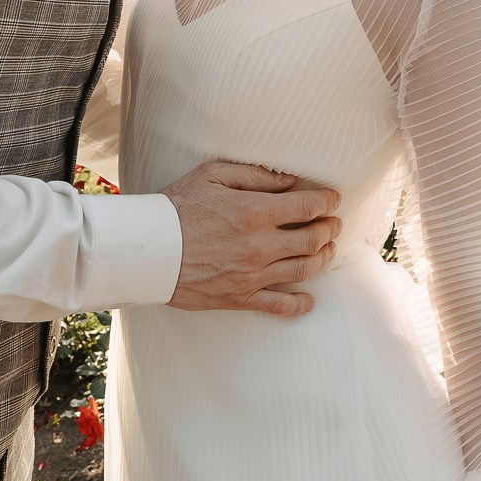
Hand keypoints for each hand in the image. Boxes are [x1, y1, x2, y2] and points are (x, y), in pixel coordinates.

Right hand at [161, 161, 340, 317]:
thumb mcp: (213, 175)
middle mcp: (260, 245)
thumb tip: (289, 181)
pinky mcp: (239, 297)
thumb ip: (255, 176)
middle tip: (333, 223)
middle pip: (312, 239)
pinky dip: (298, 304)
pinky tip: (309, 300)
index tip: (333, 199)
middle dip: (329, 229)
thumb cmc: (177, 207)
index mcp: (255, 212)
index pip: (307, 207)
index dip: (327, 202)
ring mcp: (252, 275)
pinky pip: (278, 305)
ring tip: (327, 249)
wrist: (147, 249)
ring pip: (303, 270)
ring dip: (322, 258)